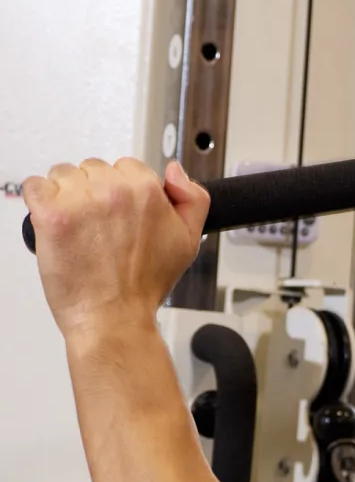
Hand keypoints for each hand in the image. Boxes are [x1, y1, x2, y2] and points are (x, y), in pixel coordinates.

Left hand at [23, 159, 209, 335]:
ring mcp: (80, 202)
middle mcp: (114, 191)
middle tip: (96, 223)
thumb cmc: (144, 284)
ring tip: (75, 225)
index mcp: (147, 190)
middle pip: (93, 168)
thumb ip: (193, 199)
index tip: (117, 211)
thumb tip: (175, 172)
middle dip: (93, 191)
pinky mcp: (51, 216)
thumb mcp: (190, 241)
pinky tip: (52, 219)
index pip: (126, 166)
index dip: (122, 189)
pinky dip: (38, 199)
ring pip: (63, 175)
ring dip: (65, 194)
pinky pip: (34, 186)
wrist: (114, 316)